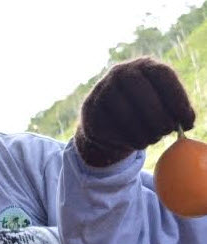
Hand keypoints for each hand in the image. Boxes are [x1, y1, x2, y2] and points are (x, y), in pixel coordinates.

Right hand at [75, 57, 194, 166]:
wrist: (103, 118)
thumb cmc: (140, 110)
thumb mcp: (160, 102)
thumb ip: (174, 109)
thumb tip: (188, 123)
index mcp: (144, 66)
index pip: (162, 75)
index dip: (178, 99)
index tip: (188, 121)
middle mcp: (120, 73)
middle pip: (141, 93)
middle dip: (158, 116)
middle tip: (167, 132)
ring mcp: (102, 92)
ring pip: (125, 115)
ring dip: (143, 133)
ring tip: (152, 140)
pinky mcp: (90, 113)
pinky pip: (111, 130)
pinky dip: (127, 141)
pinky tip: (136, 143)